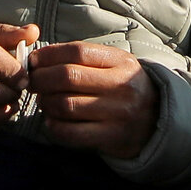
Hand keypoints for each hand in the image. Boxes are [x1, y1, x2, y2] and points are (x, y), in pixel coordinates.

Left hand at [27, 43, 157, 159]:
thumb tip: (39, 59)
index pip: (77, 52)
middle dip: (41, 79)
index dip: (49, 55)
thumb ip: (82, 58)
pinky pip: (72, 133)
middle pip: (68, 77)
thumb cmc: (125, 87)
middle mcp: (121, 86)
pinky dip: (54, 127)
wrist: (158, 119)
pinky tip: (51, 121)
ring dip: (46, 103)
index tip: (34, 60)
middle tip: (32, 82)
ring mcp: (118, 113)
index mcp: (121, 62)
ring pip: (66, 105)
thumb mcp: (115, 64)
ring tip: (43, 101)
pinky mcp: (112, 138)